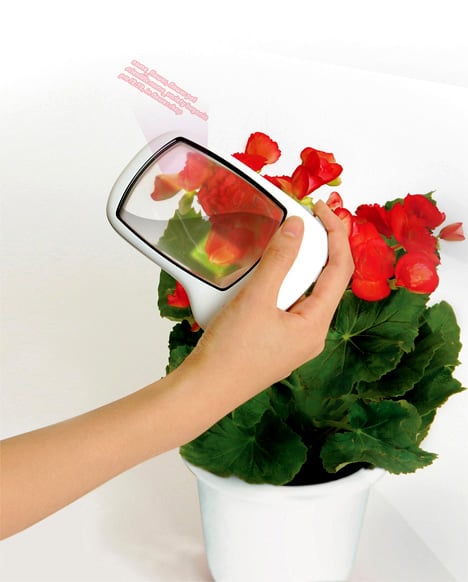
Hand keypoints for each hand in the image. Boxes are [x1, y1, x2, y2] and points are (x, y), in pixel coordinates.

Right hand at [182, 200, 353, 401]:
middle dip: (317, 248)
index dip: (336, 234)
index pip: (341, 270)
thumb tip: (298, 227)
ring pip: (304, 293)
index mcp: (315, 325)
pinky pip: (286, 304)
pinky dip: (280, 283)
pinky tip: (263, 274)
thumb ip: (279, 260)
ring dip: (296, 266)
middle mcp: (310, 334)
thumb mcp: (256, 299)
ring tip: (282, 242)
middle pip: (326, 281)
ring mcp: (293, 340)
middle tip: (302, 220)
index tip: (321, 210)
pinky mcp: (275, 341)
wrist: (205, 389)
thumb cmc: (231, 353)